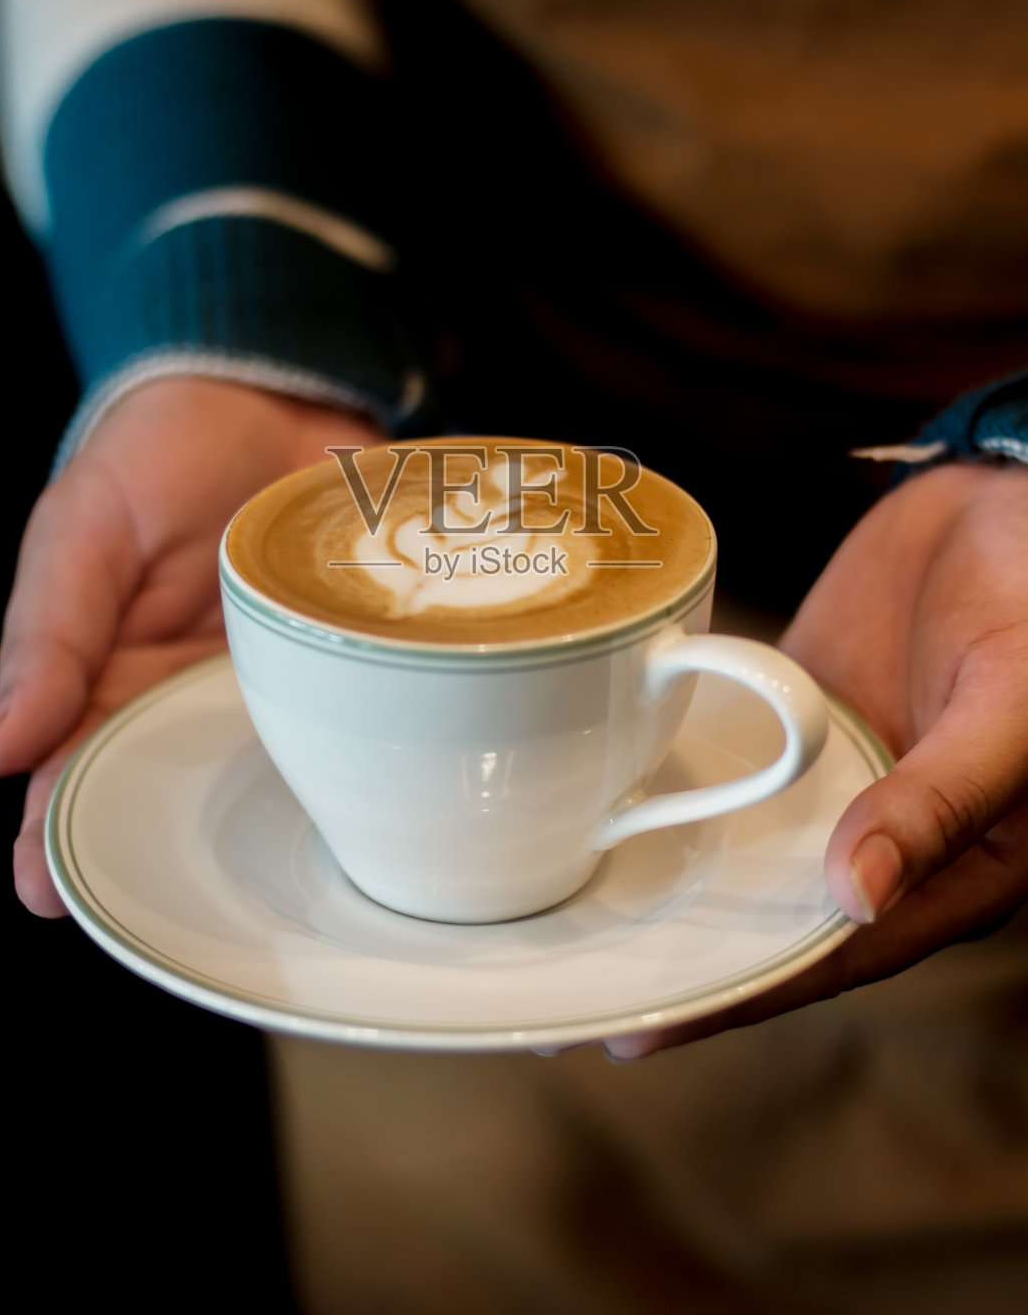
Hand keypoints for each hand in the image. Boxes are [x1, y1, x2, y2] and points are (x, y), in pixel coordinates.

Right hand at [0, 378, 380, 916]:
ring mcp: (267, 678)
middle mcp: (185, 690)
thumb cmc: (155, 452)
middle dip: (156, 849)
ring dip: (250, 822)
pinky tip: (350, 800)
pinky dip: (343, 753)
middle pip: (164, 788)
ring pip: (250, 770)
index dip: (51, 831)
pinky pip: (337, 714)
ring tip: (253, 883)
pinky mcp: (337, 655)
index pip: (68, 765)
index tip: (45, 893)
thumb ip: (47, 636)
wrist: (268, 390)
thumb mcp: (82, 530)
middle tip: (156, 909)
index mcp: (106, 669)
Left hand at [604, 461, 1027, 1059]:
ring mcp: (826, 779)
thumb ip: (941, 800)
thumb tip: (858, 895)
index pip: (829, 955)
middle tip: (558, 991)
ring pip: (733, 846)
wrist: (1004, 502)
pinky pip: (721, 758)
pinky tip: (590, 796)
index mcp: (948, 869)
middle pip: (764, 917)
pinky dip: (665, 779)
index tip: (637, 1029)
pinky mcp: (789, 718)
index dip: (737, 995)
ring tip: (550, 909)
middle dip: (673, 954)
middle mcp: (877, 838)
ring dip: (656, 877)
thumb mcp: (1009, 710)